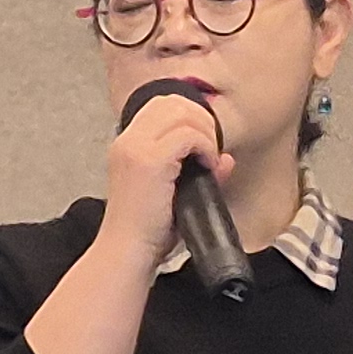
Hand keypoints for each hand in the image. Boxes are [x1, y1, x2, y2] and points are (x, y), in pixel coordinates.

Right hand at [95, 88, 227, 269]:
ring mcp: (136, 148)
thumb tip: (225, 159)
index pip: (161, 106)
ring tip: (210, 158)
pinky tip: (208, 166)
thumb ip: (196, 170)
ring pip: (182, 114)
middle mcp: (128, 141)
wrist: (127, 251)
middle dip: (201, 119)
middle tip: (211, 147)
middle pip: (172, 102)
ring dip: (205, 132)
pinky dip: (206, 147)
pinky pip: (188, 136)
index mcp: (127, 145)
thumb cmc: (145, 231)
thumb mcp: (171, 193)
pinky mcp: (150, 161)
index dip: (189, 115)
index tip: (204, 140)